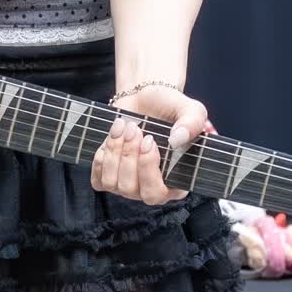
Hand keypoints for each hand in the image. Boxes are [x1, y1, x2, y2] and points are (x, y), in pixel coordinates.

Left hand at [90, 83, 215, 205]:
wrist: (145, 97)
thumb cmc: (170, 108)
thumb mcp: (191, 110)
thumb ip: (193, 124)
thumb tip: (177, 140)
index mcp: (176, 182)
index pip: (157, 194)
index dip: (148, 170)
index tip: (149, 141)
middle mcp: (151, 188)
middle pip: (131, 189)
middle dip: (128, 157)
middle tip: (134, 129)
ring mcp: (128, 186)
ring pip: (113, 183)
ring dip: (115, 151)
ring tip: (124, 127)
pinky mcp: (108, 177)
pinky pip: (98, 179)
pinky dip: (101, 157)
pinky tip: (113, 137)